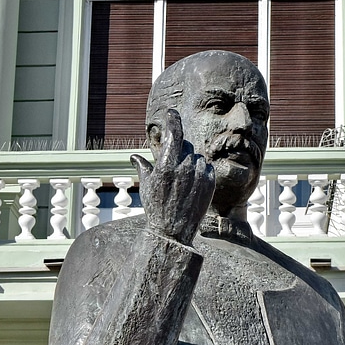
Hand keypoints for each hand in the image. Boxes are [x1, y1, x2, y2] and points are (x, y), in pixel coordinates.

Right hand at [131, 109, 214, 245]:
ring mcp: (200, 174)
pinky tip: (192, 185)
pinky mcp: (210, 182)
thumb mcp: (146, 186)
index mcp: (167, 165)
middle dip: (179, 151)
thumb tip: (134, 157)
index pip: (173, 132)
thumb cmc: (156, 208)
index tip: (170, 112)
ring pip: (197, 156)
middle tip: (173, 168)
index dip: (172, 119)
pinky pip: (207, 167)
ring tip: (182, 182)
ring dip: (190, 162)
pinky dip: (201, 171)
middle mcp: (185, 167)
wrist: (174, 232)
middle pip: (185, 146)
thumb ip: (142, 167)